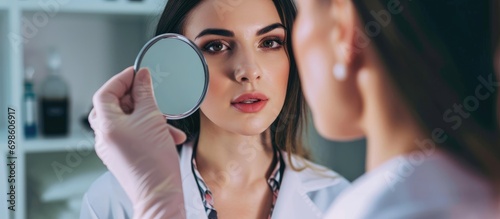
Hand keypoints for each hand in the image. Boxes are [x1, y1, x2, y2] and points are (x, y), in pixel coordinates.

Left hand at [89, 67, 185, 218]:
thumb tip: (142, 76)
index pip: (105, 92)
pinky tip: (166, 134)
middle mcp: (104, 137)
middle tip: (150, 94)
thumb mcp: (152, 117)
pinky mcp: (122, 156)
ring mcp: (112, 148)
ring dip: (147, 116)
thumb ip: (145, 93)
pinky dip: (147, 130)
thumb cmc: (153, 161)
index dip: (121, 79)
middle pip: (114, 106)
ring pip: (126, 121)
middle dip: (136, 99)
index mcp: (105, 125)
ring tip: (166, 123)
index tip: (137, 73)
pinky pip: (131, 134)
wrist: (159, 192)